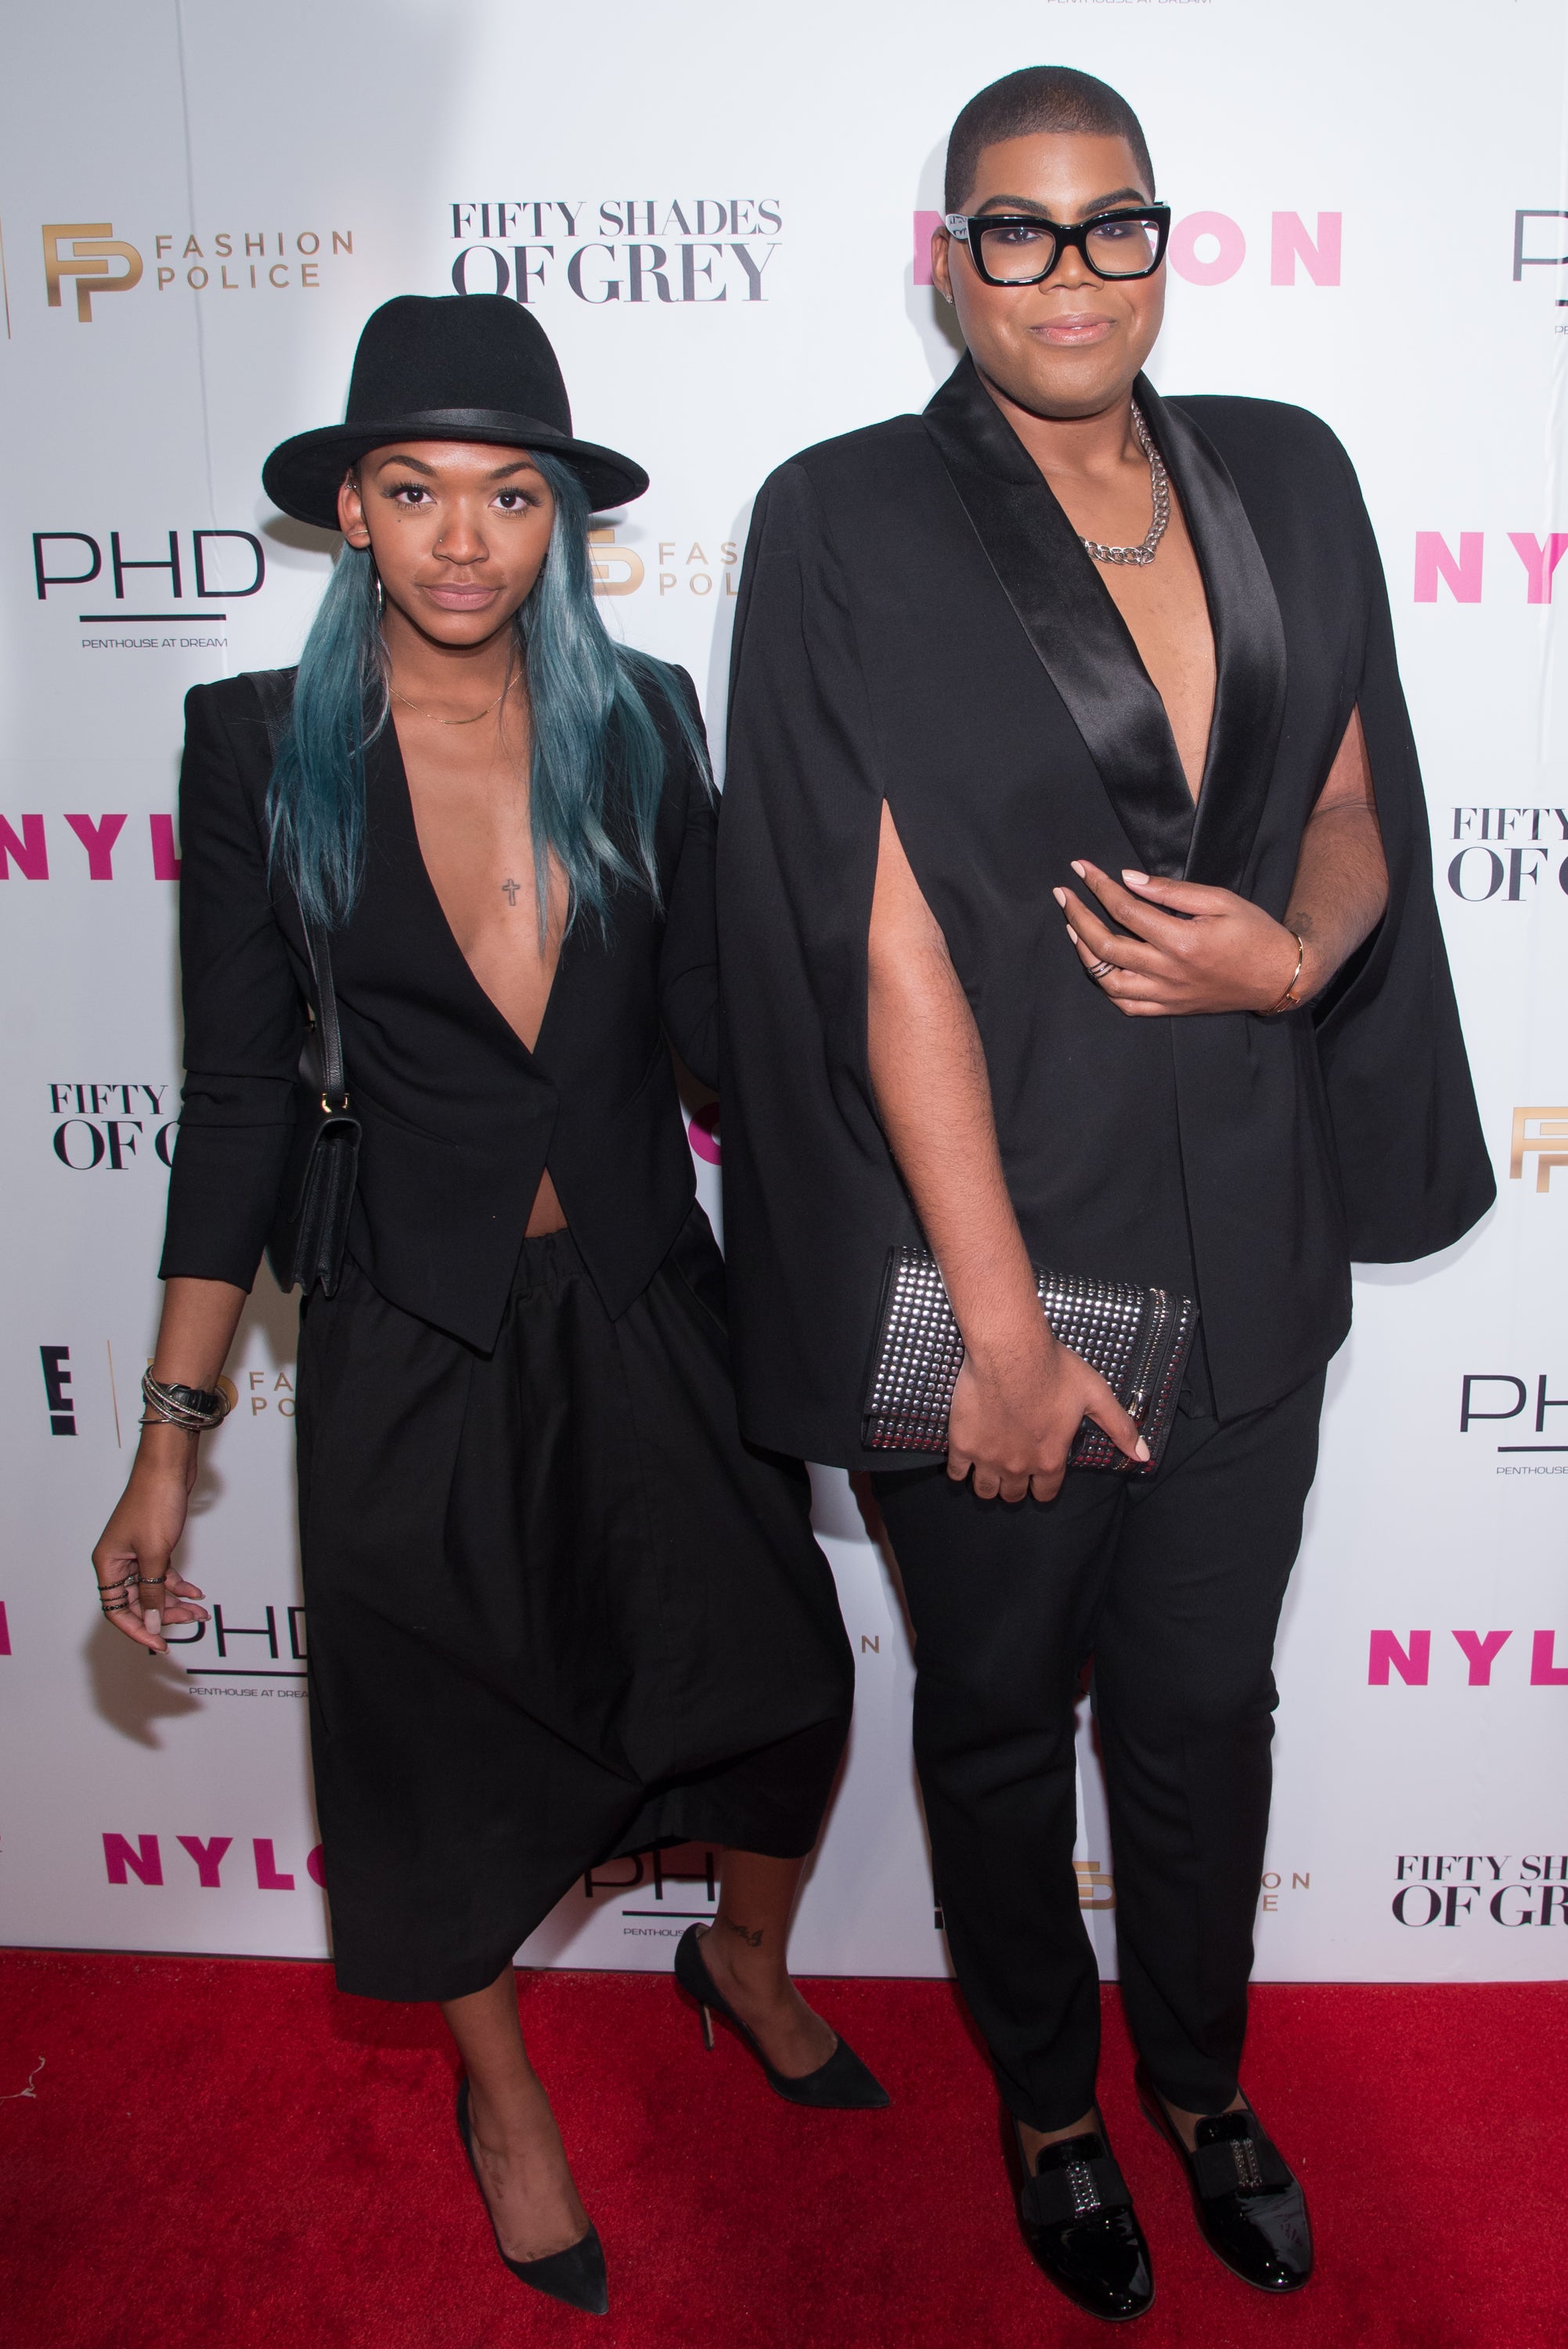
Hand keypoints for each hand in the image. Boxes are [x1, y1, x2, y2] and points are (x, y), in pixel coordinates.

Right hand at [91, 1426, 208, 1655]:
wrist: (169, 1467)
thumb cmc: (155, 1502)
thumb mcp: (155, 1553)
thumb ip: (152, 1590)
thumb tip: (153, 1622)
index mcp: (107, 1564)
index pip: (116, 1610)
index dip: (138, 1628)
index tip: (159, 1643)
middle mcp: (118, 1561)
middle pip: (136, 1601)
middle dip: (163, 1614)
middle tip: (189, 1621)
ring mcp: (136, 1552)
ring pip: (152, 1588)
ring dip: (174, 1601)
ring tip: (198, 1610)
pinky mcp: (154, 1544)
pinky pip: (163, 1574)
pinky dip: (178, 1584)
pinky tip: (195, 1592)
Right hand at [948, 1320, 1147, 1504]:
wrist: (1010, 1350)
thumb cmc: (1054, 1370)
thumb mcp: (1096, 1396)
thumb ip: (1120, 1428)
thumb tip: (1144, 1455)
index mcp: (1050, 1459)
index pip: (1047, 1492)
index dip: (1044, 1485)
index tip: (1041, 1475)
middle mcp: (1019, 1466)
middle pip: (1014, 1495)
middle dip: (1017, 1487)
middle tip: (1015, 1470)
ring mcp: (988, 1457)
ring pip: (986, 1490)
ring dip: (990, 1485)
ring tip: (990, 1471)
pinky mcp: (963, 1444)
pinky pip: (957, 1472)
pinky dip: (961, 1471)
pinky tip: (965, 1462)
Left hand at [1055, 861, 1305, 1017]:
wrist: (1279, 976)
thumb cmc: (1254, 932)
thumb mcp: (1220, 900)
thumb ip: (1171, 891)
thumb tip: (1128, 879)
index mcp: (1181, 940)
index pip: (1125, 909)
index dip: (1098, 886)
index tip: (1081, 868)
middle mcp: (1168, 971)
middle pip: (1105, 945)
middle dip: (1077, 916)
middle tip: (1062, 894)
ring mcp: (1167, 994)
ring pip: (1108, 981)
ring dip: (1084, 953)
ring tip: (1072, 928)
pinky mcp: (1170, 1008)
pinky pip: (1127, 1005)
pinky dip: (1107, 987)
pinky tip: (1097, 966)